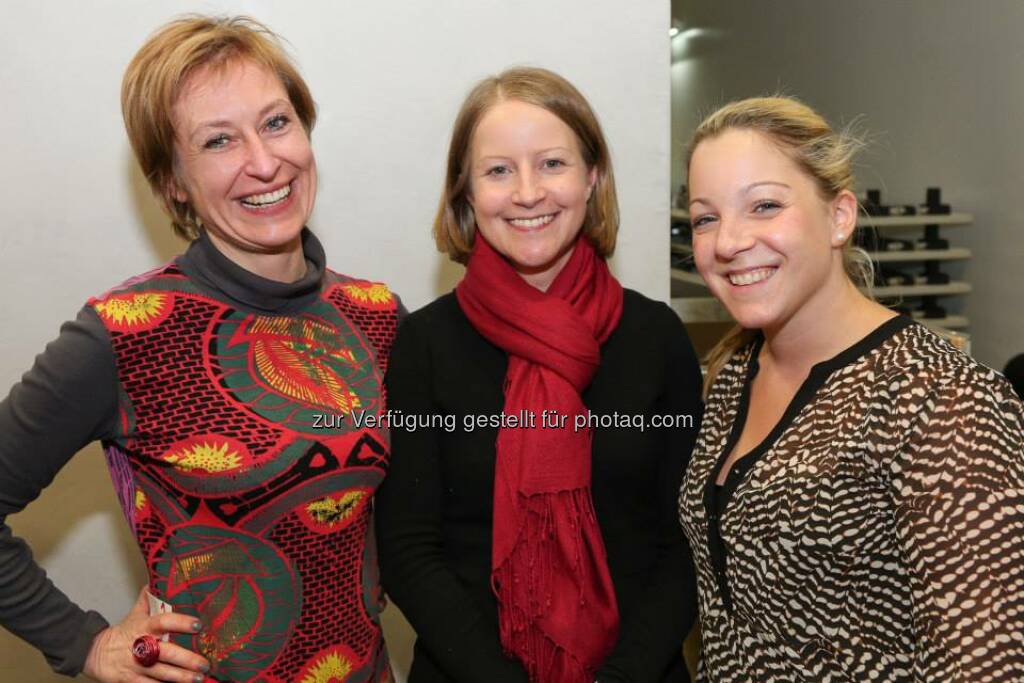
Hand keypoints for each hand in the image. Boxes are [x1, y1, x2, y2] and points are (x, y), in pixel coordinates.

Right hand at [83, 586, 209, 682]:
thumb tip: (156, 580)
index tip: (198, 625)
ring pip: (161, 672)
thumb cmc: (122, 633)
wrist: (94, 653)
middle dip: (187, 659)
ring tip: (198, 678)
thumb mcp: (134, 614)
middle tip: (205, 663)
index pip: (163, 622)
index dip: (180, 623)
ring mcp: (136, 665)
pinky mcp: (130, 680)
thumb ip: (148, 600)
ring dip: (181, 677)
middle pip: (166, 653)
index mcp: (144, 627)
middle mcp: (142, 646)